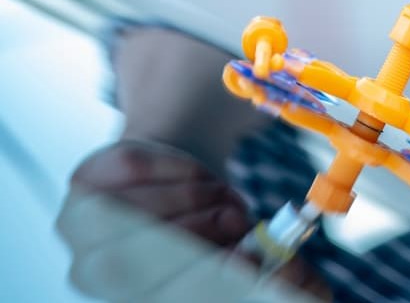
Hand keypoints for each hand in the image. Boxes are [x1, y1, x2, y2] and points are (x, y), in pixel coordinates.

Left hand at [56, 140, 329, 301]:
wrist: (172, 185)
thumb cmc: (209, 226)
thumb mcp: (235, 253)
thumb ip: (257, 265)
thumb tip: (287, 269)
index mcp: (130, 292)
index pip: (151, 292)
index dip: (196, 278)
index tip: (242, 256)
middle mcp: (90, 272)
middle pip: (127, 261)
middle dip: (194, 232)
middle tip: (236, 218)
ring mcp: (77, 227)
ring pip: (134, 209)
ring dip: (192, 197)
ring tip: (219, 195)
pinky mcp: (83, 180)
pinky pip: (132, 167)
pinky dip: (175, 165)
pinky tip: (192, 174)